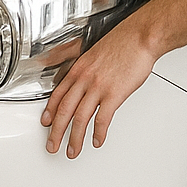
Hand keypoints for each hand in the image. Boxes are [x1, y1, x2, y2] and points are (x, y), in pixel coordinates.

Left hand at [41, 16, 158, 157]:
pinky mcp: (114, 94)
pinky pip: (102, 118)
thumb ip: (88, 68)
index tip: (46, 123)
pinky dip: (98, 133)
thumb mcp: (96, 52)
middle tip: (52, 146)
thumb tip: (87, 81)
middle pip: (64, 110)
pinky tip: (97, 140)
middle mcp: (85, 79)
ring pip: (80, 118)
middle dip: (56, 132)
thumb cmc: (123, 41)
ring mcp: (98, 87)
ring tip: (72, 151)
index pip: (58, 94)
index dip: (50, 111)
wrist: (140, 36)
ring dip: (75, 138)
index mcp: (79, 68)